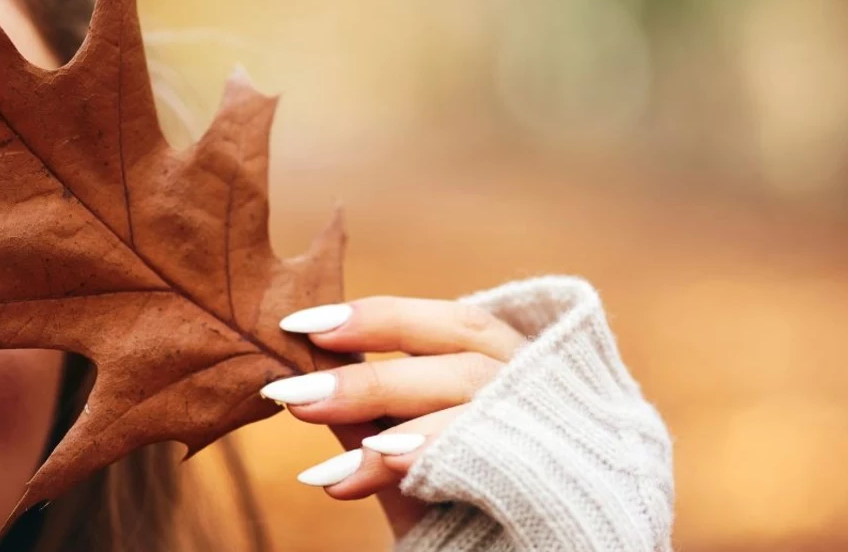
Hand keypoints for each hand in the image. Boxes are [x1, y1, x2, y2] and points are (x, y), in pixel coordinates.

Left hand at [261, 296, 527, 537]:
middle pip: (461, 362)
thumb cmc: (467, 497)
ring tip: (331, 462)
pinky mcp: (549, 477)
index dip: (378, 318)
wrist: (524, 550)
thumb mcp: (410, 449)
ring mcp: (552, 427)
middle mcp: (539, 384)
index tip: (302, 324)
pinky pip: (493, 460)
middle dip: (372, 380)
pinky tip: (379, 470)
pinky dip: (431, 459)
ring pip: (479, 405)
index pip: (451, 323)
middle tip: (295, 396)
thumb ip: (373, 417)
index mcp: (511, 362)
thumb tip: (306, 376)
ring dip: (398, 429)